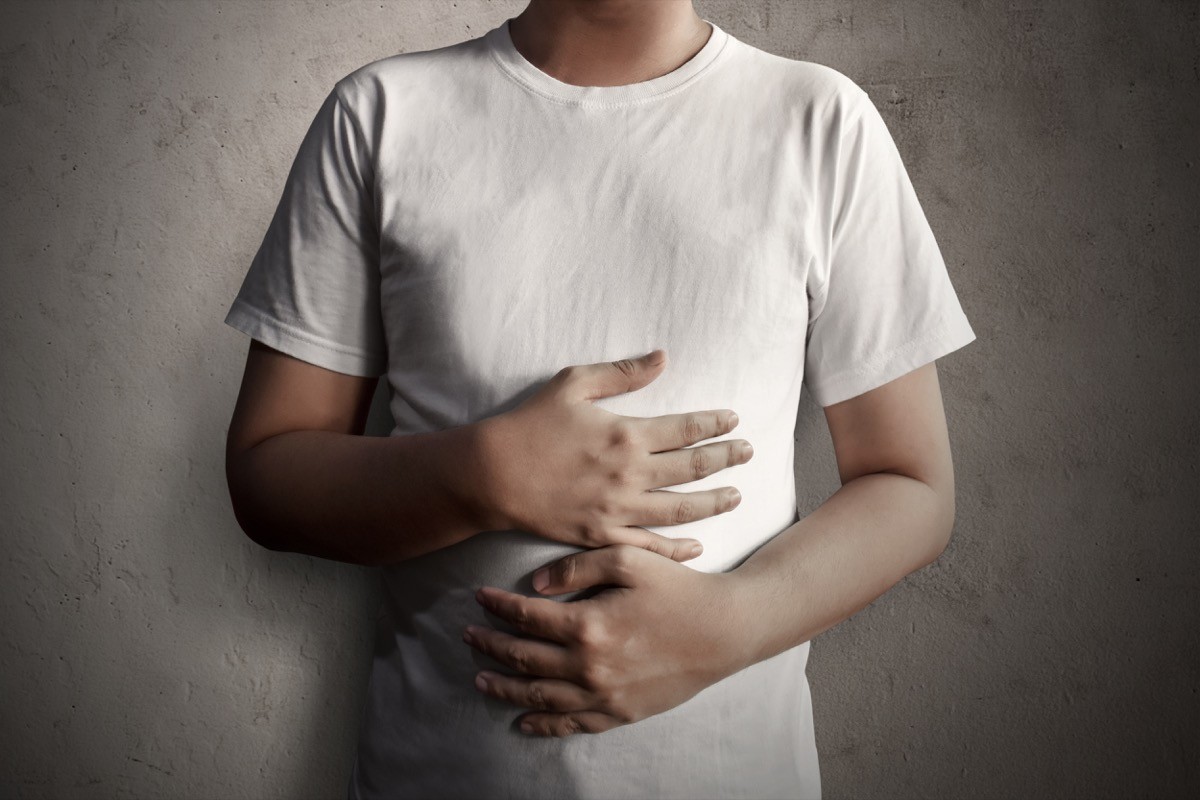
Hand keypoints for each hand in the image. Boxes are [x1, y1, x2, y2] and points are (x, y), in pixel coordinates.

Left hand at [462, 544, 752, 735]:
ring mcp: (603, 694)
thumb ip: (578, 566)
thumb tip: (534, 585)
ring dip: (504, 687)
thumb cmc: (680, 589)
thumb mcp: (630, 560)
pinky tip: (523, 720)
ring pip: (539, 696)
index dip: (498, 607)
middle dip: (490, 645)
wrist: (725, 630)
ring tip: (480, 678)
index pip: (526, 617)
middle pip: (523, 658)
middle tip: (468, 635)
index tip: (479, 597)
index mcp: (587, 625)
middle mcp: (589, 666)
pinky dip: (542, 724)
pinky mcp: (620, 712)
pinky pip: (571, 724)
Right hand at [476, 349, 754, 560]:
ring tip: (736, 497)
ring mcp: (617, 509)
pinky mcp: (601, 535)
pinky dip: (676, 548)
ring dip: (713, 503)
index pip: (686, 428)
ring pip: (680, 509)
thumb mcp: (573, 384)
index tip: (734, 421)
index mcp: (626, 433)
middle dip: (726, 459)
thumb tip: (663, 358)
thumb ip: (622, 374)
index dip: (714, 424)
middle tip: (749, 454)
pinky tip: (696, 545)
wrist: (491, 474)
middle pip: (692, 468)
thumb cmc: (530, 424)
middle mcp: (630, 474)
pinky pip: (648, 546)